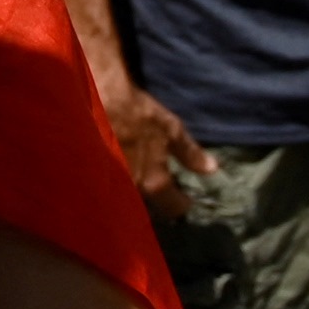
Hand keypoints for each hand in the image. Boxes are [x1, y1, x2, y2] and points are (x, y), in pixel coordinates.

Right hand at [99, 70, 217, 215]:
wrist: (102, 101)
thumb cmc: (140, 114)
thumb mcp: (172, 130)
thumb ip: (191, 154)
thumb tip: (211, 169)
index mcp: (155, 182)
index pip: (173, 207)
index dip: (183, 203)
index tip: (186, 197)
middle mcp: (133, 189)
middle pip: (150, 208)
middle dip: (159, 202)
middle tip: (164, 190)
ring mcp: (113, 183)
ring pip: (130, 200)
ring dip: (139, 195)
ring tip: (143, 182)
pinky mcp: (97, 174)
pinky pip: (113, 188)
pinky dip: (121, 186)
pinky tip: (123, 172)